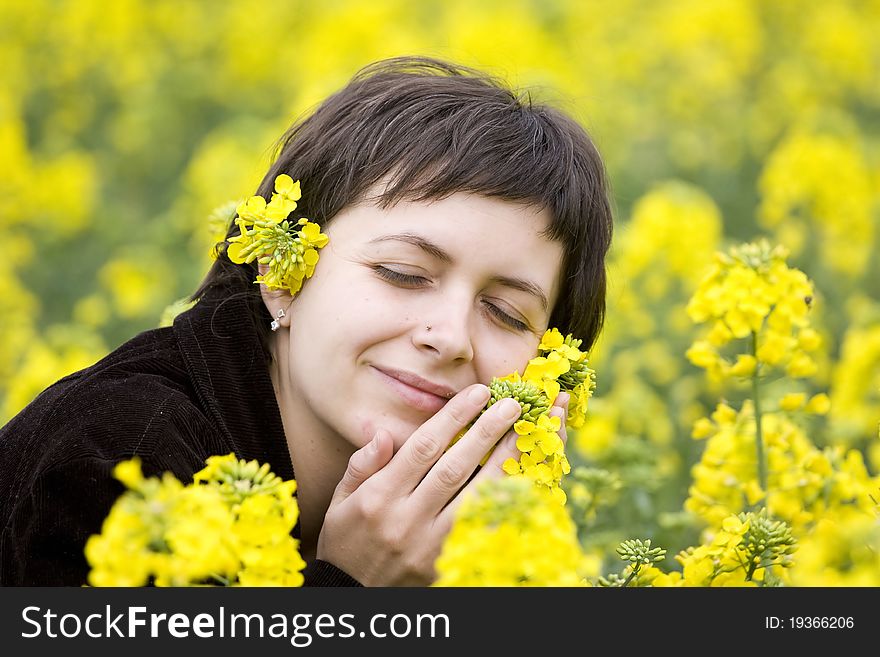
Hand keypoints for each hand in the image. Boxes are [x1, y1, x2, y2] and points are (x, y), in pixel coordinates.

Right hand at [316, 385, 569, 585]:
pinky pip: (481, 529)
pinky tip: (521, 480)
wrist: (352, 597)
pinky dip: (503, 503)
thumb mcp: (339, 502)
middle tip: (512, 404)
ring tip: (524, 434)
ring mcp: (429, 545)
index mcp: (379, 497)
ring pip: (475, 497)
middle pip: (454, 467)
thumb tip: (383, 432)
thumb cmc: (346, 542)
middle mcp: (406, 520)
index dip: (453, 416)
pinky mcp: (446, 564)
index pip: (423, 448)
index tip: (477, 392)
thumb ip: (362, 465)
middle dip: (486, 432)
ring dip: (503, 463)